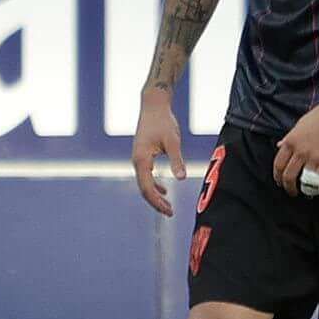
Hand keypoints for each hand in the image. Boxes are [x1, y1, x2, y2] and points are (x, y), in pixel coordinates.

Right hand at [130, 85, 185, 216]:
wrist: (153, 105)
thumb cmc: (163, 121)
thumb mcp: (173, 141)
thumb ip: (177, 160)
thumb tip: (182, 178)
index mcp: (141, 159)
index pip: (146, 187)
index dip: (157, 202)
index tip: (169, 211)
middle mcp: (137, 161)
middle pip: (144, 189)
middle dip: (156, 203)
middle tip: (170, 213)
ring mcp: (138, 159)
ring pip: (144, 183)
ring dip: (155, 196)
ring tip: (168, 207)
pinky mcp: (143, 155)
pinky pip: (146, 176)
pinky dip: (154, 185)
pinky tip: (165, 190)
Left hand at [270, 95, 318, 196]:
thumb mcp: (300, 124)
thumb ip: (289, 137)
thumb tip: (279, 146)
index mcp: (291, 141)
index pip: (278, 164)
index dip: (277, 176)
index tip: (279, 181)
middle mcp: (300, 151)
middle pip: (288, 175)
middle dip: (287, 186)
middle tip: (289, 190)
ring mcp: (314, 157)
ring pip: (302, 180)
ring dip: (301, 188)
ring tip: (302, 191)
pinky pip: (318, 179)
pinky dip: (315, 185)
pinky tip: (315, 187)